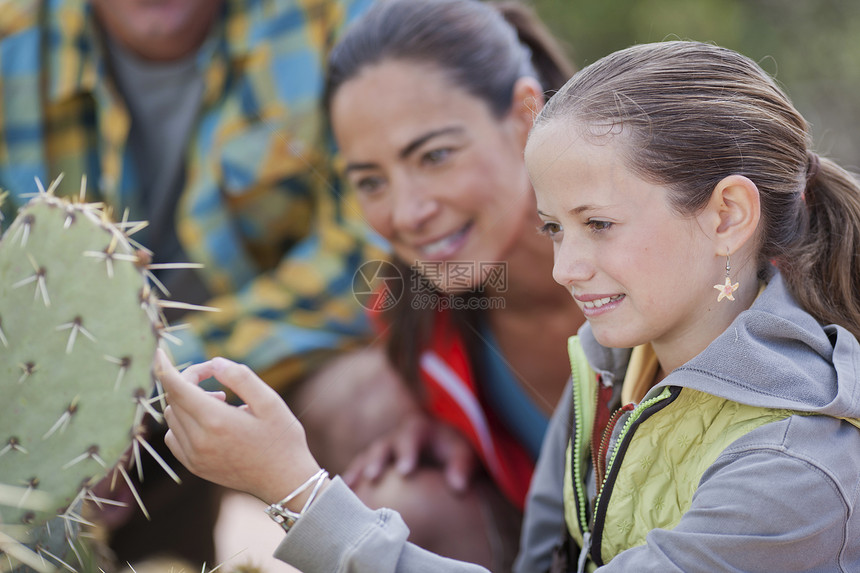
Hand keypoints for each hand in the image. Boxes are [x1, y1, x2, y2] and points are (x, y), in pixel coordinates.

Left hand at [156, 349, 321, 505]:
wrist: (286, 482)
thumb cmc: (283, 439)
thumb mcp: (270, 402)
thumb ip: (240, 377)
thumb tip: (214, 363)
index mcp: (216, 421)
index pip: (176, 387)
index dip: (165, 367)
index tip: (159, 352)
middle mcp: (199, 441)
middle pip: (174, 399)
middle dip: (189, 380)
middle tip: (215, 376)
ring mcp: (194, 457)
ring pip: (172, 417)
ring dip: (187, 401)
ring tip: (220, 401)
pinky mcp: (195, 467)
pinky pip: (174, 437)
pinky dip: (183, 422)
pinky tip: (209, 421)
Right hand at [342, 411, 477, 493]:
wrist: (441, 449)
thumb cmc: (452, 452)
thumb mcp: (463, 454)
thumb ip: (462, 466)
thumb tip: (459, 486)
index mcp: (418, 428)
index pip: (411, 436)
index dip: (407, 451)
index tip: (406, 471)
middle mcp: (395, 435)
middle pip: (383, 445)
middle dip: (377, 460)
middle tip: (373, 476)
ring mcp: (382, 448)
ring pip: (366, 457)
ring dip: (358, 470)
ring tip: (350, 486)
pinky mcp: (372, 461)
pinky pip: (358, 469)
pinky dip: (351, 480)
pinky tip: (343, 497)